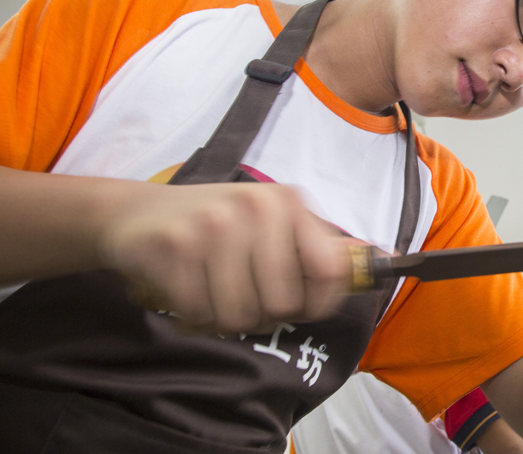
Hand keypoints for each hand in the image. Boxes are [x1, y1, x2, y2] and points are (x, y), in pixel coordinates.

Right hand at [99, 182, 351, 332]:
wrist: (135, 213)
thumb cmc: (216, 224)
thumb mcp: (274, 223)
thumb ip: (323, 246)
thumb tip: (387, 257)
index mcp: (289, 203)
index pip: (330, 272)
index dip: (316, 302)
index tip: (297, 305)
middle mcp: (256, 207)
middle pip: (282, 303)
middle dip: (263, 314)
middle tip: (242, 296)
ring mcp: (213, 225)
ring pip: (239, 315)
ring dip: (224, 319)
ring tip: (213, 294)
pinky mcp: (173, 246)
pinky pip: (198, 313)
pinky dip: (192, 317)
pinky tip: (186, 293)